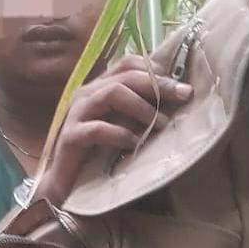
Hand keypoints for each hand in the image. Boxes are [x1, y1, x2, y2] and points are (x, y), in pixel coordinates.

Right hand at [38, 54, 192, 204]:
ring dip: (142, 106)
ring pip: (112, 93)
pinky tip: (134, 143)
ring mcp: (77, 114)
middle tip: (183, 95)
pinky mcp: (71, 137)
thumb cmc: (97, 153)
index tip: (179, 85)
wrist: (65, 183)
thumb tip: (176, 97)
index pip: (127, 64)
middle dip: (158, 84)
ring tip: (161, 123)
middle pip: (125, 76)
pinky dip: (120, 134)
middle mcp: (87, 95)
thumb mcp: (122, 126)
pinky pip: (97, 128)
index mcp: (99, 88)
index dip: (155, 69)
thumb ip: (139, 110)